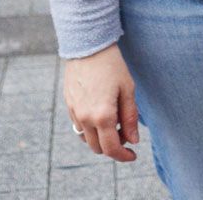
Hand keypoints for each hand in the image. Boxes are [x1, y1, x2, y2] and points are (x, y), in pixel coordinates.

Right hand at [63, 44, 139, 161]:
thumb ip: (130, 117)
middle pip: (98, 148)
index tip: (133, 155)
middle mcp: (85, 118)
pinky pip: (79, 126)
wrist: (87, 45)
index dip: (123, 156)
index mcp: (102, 116)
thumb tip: (133, 140)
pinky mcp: (69, 105)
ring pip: (86, 139)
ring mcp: (74, 112)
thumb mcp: (127, 90)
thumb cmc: (112, 66)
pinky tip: (100, 113)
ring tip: (113, 122)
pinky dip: (90, 128)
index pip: (111, 149)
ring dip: (100, 138)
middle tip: (125, 132)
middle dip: (113, 146)